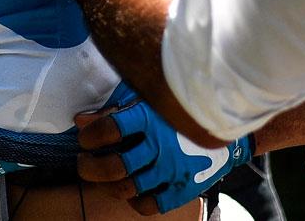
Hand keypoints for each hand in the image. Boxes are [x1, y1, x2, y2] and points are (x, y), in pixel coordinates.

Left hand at [75, 103, 252, 214]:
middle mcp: (160, 145)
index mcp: (150, 117)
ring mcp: (171, 170)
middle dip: (89, 167)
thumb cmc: (177, 107)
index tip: (86, 139)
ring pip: (127, 188)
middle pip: (114, 166)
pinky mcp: (181, 189)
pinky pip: (148, 206)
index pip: (109, 129)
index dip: (90, 136)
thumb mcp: (148, 98)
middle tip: (84, 162)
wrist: (225, 125)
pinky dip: (133, 200)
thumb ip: (114, 109)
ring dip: (107, 185)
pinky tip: (131, 188)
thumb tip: (80, 121)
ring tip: (103, 176)